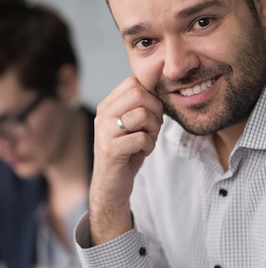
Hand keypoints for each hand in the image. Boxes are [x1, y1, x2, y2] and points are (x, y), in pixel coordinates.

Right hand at [89, 76, 163, 244]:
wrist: (112, 185)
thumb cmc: (127, 153)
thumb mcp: (133, 125)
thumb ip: (141, 107)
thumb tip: (161, 90)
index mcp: (107, 106)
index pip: (133, 82)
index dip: (151, 95)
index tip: (153, 112)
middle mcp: (103, 115)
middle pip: (138, 94)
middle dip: (155, 110)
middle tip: (154, 127)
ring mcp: (105, 132)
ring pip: (142, 114)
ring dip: (153, 129)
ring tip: (147, 140)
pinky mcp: (111, 150)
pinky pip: (142, 138)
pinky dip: (149, 146)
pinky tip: (142, 152)